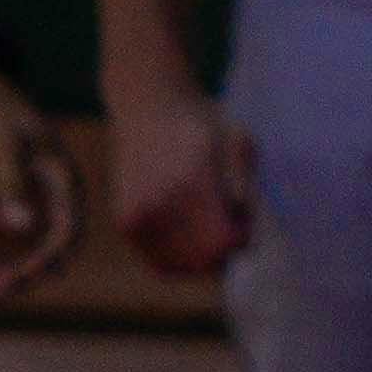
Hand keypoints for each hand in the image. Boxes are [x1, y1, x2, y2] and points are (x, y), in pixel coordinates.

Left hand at [0, 66, 84, 297]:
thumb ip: (11, 187)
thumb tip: (20, 229)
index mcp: (63, 183)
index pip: (67, 232)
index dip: (46, 259)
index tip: (15, 274)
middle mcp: (51, 202)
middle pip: (52, 253)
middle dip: (25, 275)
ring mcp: (28, 211)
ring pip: (27, 259)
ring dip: (5, 276)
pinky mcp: (3, 215)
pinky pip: (2, 252)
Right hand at [102, 47, 253, 277]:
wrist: (149, 104)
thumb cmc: (203, 122)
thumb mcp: (238, 141)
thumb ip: (246, 189)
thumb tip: (244, 240)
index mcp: (193, 179)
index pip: (223, 241)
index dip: (242, 239)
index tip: (245, 219)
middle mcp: (160, 201)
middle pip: (203, 261)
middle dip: (224, 250)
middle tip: (229, 221)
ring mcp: (137, 215)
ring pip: (180, 267)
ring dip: (201, 257)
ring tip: (207, 222)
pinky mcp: (125, 223)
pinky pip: (159, 261)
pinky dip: (178, 256)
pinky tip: (188, 230)